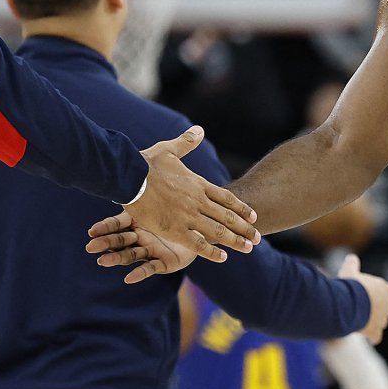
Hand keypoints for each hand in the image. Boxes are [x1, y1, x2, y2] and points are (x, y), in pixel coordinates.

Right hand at [86, 126, 259, 279]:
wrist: (129, 177)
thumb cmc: (146, 164)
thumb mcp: (170, 150)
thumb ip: (187, 142)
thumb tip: (200, 130)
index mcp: (198, 185)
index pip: (226, 198)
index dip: (241, 208)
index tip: (253, 216)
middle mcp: (197, 201)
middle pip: (227, 217)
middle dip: (244, 228)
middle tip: (258, 237)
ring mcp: (188, 216)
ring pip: (217, 231)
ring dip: (235, 241)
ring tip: (249, 248)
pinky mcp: (174, 229)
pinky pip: (197, 244)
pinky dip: (211, 251)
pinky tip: (223, 258)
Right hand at [340, 254, 387, 343]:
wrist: (349, 304)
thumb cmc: (350, 286)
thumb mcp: (349, 271)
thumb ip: (352, 264)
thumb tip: (351, 257)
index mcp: (384, 289)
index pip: (387, 291)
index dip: (378, 293)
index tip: (368, 293)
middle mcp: (387, 305)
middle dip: (379, 309)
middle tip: (366, 308)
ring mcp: (382, 319)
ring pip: (382, 322)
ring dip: (375, 322)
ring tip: (363, 321)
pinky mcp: (375, 331)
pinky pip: (377, 336)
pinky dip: (373, 337)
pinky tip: (368, 336)